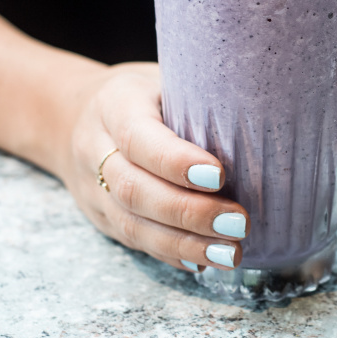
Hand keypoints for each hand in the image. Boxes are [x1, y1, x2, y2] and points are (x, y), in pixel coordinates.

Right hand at [58, 62, 248, 272]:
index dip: (176, 161)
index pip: (138, 138)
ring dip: (185, 244)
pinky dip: (173, 254)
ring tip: (231, 253)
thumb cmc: (141, 93)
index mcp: (114, 106)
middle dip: (190, 212)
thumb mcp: (164, 76)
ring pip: (133, 225)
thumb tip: (266, 108)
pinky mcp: (101, 218)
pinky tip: (207, 261)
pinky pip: (135, 242)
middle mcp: (94, 149)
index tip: (220, 175)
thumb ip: (200, 92)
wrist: (71, 114)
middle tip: (239, 222)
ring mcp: (92, 189)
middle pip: (134, 190)